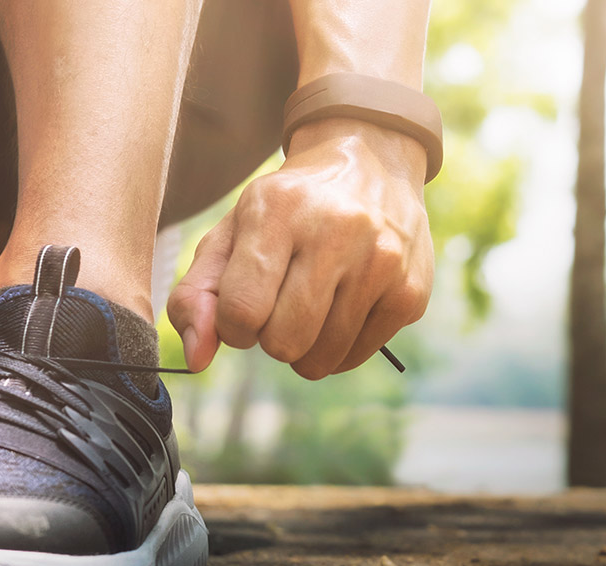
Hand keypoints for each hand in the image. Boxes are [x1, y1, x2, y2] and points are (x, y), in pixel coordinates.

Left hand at [168, 117, 433, 378]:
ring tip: (311, 307)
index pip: (242, 310)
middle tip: (280, 306)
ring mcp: (381, 262)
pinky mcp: (409, 291)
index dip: (233, 326)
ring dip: (304, 348)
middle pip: (284, 342)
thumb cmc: (286, 211)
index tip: (243, 309)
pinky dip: (337, 349)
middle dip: (270, 338)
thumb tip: (197, 359)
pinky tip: (340, 309)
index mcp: (279, 210)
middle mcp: (337, 230)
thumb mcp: (230, 234)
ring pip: (321, 359)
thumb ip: (196, 295)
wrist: (369, 165)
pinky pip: (355, 358)